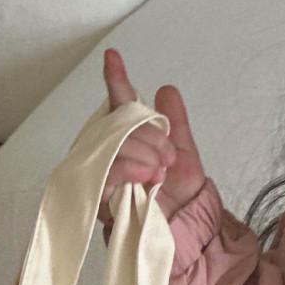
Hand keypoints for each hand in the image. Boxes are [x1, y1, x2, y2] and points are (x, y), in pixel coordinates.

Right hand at [98, 47, 207, 228]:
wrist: (186, 229)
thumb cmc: (181, 196)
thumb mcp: (184, 153)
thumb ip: (174, 122)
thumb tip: (166, 89)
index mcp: (129, 140)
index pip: (119, 105)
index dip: (116, 80)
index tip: (112, 55)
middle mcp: (110, 152)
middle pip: (119, 123)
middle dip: (149, 135)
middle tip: (167, 158)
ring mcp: (102, 172)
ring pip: (114, 143)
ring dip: (144, 154)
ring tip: (159, 173)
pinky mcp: (97, 194)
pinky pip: (107, 168)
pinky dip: (130, 168)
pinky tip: (146, 177)